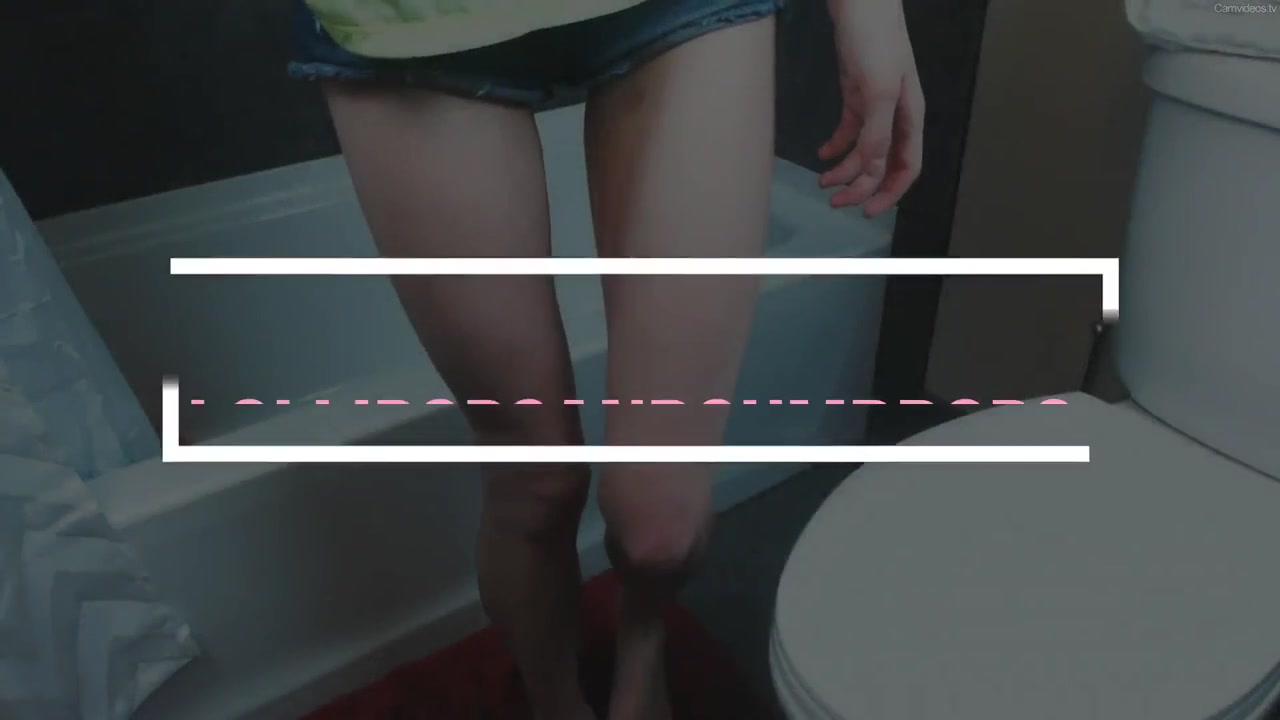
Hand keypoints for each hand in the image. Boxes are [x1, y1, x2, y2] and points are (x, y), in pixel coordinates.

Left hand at [818, 0, 924, 216]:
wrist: (860, 2)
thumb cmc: (875, 40)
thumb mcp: (877, 88)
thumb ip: (878, 131)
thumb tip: (874, 168)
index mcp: (910, 116)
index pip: (906, 167)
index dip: (889, 193)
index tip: (867, 212)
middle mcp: (896, 115)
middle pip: (884, 164)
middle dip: (862, 187)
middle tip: (836, 203)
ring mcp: (876, 105)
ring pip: (864, 150)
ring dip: (845, 169)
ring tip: (822, 181)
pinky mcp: (857, 94)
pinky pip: (849, 130)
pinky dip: (836, 145)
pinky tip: (822, 154)